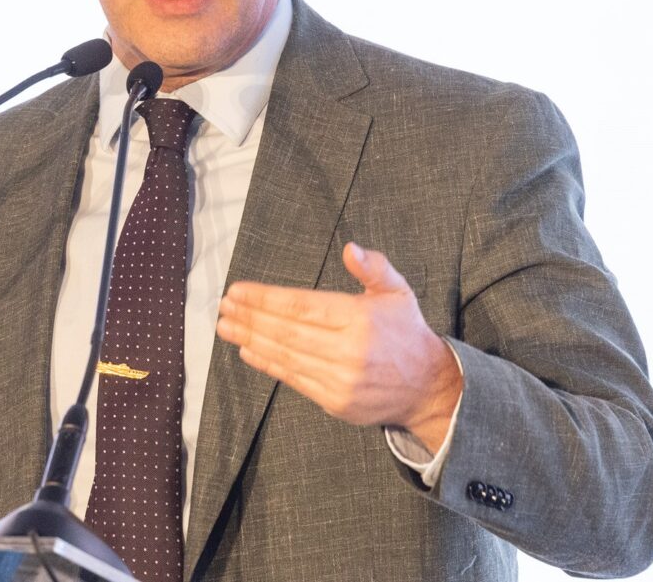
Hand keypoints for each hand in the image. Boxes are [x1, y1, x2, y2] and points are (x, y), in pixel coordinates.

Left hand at [215, 243, 462, 450]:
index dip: (265, 298)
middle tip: (223, 306)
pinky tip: (248, 350)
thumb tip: (351, 249)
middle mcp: (350, 351)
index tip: (237, 291)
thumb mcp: (398, 293)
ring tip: (226, 326)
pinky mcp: (336, 402)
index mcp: (361, 319)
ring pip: (286, 356)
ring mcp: (341, 380)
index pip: (302, 306)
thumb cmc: (406, 334)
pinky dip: (268, 364)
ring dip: (250, 339)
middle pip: (287, 331)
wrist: (429, 388)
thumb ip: (375, 269)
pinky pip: (294, 380)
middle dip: (250, 317)